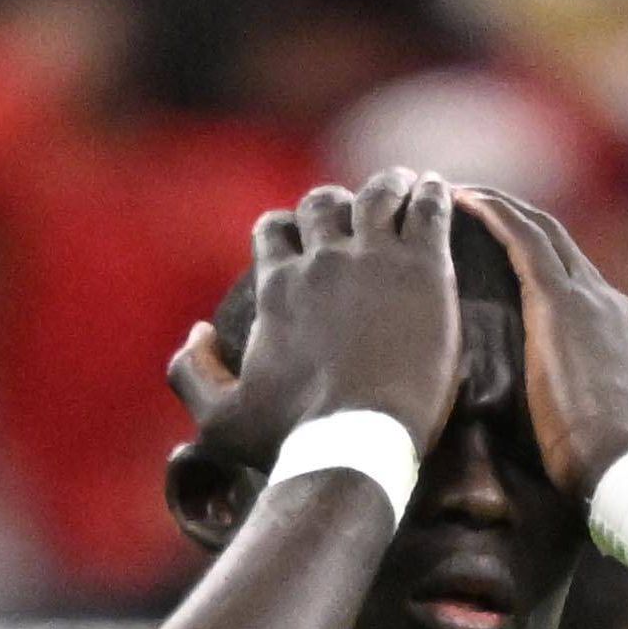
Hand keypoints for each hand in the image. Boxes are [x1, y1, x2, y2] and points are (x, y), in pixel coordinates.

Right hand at [179, 170, 469, 472]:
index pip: (273, 230)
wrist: (358, 442)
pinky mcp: (424, 267)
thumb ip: (192, 373)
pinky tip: (435, 189)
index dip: (285, 229)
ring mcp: (375, 258)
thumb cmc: (290, 436)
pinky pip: (427, 208)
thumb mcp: (219, 418)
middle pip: (323, 204)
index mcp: (277, 285)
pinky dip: (430, 192)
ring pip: (377, 194)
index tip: (300, 239)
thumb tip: (198, 331)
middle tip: (353, 216)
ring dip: (387, 186)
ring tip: (402, 186)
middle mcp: (322, 259)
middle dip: (333, 205)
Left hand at [452, 183, 627, 498]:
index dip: (543, 257)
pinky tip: (463, 202)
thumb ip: (598, 413)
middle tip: (476, 203)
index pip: (578, 279)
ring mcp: (589, 298)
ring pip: (542, 230)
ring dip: (502, 207)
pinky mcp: (561, 303)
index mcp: (622, 332)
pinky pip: (525, 240)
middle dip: (519, 219)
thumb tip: (585, 431)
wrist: (626, 469)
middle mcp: (610, 303)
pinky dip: (494, 215)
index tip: (510, 248)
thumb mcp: (607, 431)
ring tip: (461, 195)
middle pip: (560, 243)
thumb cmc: (611, 470)